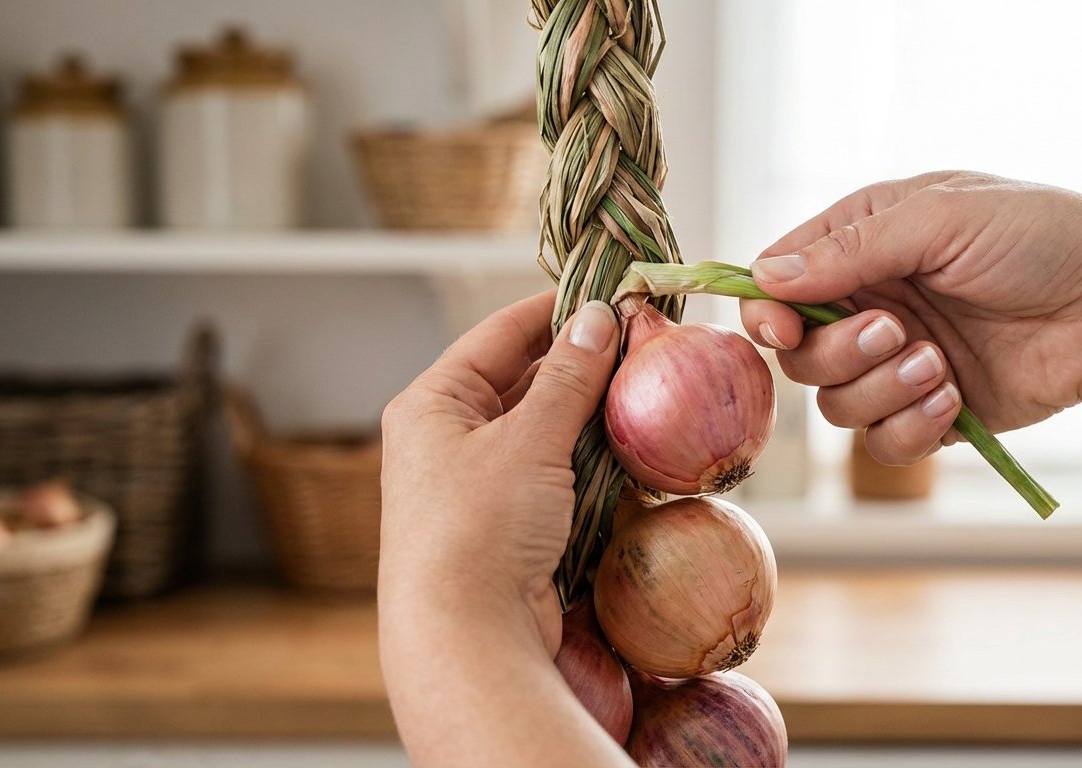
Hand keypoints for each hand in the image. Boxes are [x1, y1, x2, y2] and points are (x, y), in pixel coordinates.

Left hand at [379, 292, 618, 655]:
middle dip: (583, 364)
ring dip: (593, 415)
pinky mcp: (510, 529)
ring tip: (648, 387)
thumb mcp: (527, 440)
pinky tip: (633, 448)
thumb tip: (600, 316)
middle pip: (525, 381)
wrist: (466, 641)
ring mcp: (480, 487)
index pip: (501, 334)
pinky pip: (558, 478)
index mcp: (433, 404)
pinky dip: (593, 463)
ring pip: (548, 432)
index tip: (613, 289)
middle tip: (644, 340)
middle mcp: (449, 440)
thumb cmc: (480, 528)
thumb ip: (568, 377)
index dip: (557, 308)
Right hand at [741, 171, 1081, 464]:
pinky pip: (882, 444)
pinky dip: (909, 429)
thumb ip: (852, 249)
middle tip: (897, 332)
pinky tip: (952, 402)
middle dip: (836, 353)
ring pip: (835, 406)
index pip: (778, 282)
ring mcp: (898, 363)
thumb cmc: (1042, 238)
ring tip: (940, 366)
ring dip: (880, 391)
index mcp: (864, 242)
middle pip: (798, 355)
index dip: (768, 312)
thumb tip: (767, 278)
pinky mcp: (929, 414)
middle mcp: (871, 303)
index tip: (783, 330)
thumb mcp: (942, 218)